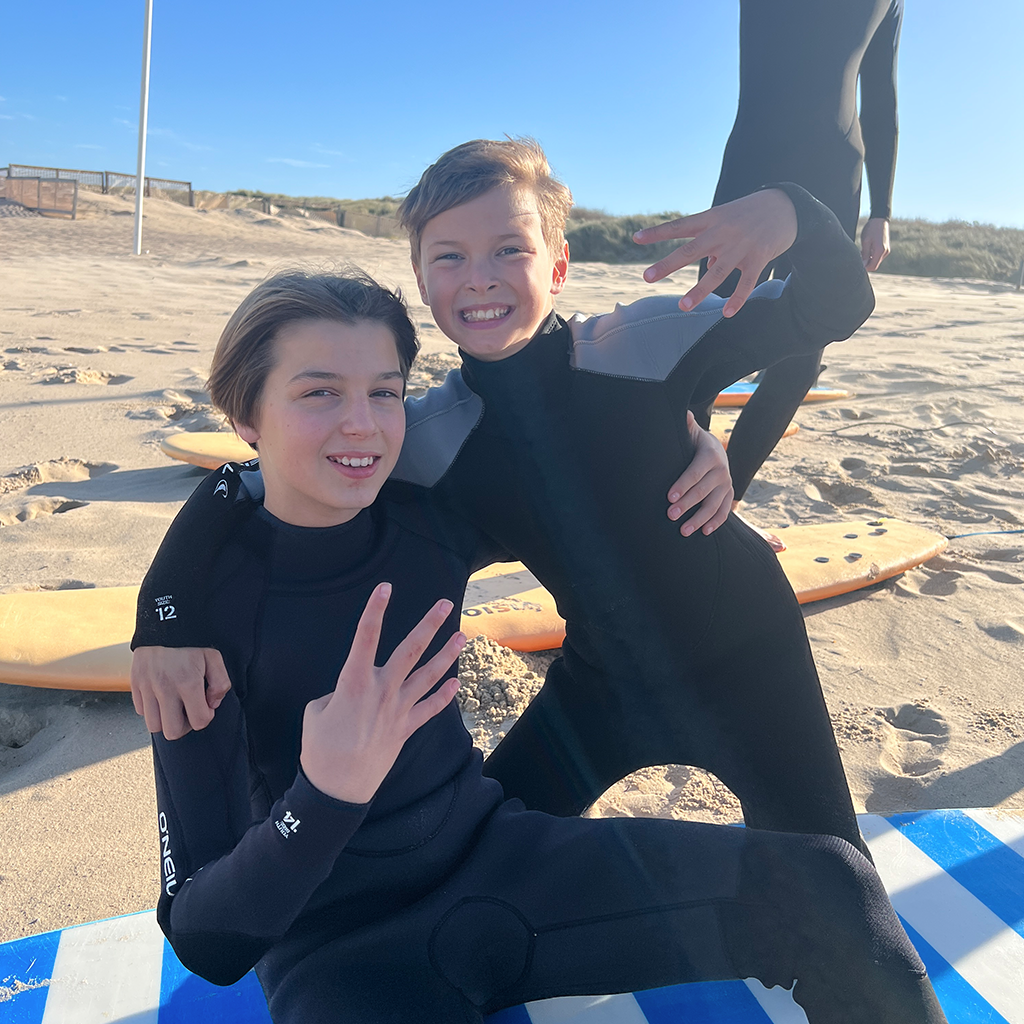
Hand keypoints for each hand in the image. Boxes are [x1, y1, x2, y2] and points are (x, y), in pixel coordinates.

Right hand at [130, 646, 230, 739]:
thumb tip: (212, 704)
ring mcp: (147, 687)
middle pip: (172, 732)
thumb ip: (220, 683)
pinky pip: (140, 711)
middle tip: (189, 711)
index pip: (198, 721)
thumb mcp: (214, 657)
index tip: (205, 706)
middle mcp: (165, 688)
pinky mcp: (135, 683)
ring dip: (166, 720)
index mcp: (188, 682)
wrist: (165, 620)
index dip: (205, 717)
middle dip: (184, 725)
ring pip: (153, 725)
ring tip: (174, 706)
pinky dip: (151, 709)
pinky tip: (161, 696)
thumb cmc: (192, 640)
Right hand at [300, 584, 464, 804]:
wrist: (337, 789)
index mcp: (354, 682)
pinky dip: (444, 696)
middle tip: (445, 604)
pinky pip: (429, 708)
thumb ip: (337, 694)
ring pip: (428, 676)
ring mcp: (398, 710)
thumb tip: (351, 693)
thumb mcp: (316, 713)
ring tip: (462, 636)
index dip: (375, 611)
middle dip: (429, 624)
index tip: (385, 588)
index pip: (365, 638)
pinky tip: (456, 683)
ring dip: (447, 655)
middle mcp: (382, 691)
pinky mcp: (406, 729)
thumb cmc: (320, 750)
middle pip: (410, 650)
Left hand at [634, 189, 797, 316]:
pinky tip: (726, 314)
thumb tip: (709, 269)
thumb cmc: (749, 214)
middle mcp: (722, 232)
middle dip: (667, 265)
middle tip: (646, 277)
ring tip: (682, 306)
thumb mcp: (726, 220)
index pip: (679, 226)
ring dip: (699, 290)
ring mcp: (740, 246)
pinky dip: (737, 299)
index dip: (657, 233)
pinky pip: (746, 282)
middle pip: (690, 250)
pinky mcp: (759, 257)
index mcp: (711, 220)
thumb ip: (713, 243)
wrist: (787, 205)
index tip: (636, 239)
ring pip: (716, 272)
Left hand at [667, 412, 733, 535]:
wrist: (714, 449)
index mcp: (710, 455)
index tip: (669, 497)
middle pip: (703, 491)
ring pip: (714, 505)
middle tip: (670, 515)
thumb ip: (686, 425)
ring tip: (683, 531)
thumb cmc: (694, 442)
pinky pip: (724, 510)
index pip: (696, 472)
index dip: (683, 485)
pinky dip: (716, 522)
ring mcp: (726, 484)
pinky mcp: (728, 495)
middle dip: (687, 504)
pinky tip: (705, 532)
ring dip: (699, 519)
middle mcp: (721, 471)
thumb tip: (683, 413)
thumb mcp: (691, 432)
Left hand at [860, 217, 889, 270]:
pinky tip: (865, 250)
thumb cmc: (871, 229)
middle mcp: (885, 252)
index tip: (857, 265)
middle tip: (857, 257)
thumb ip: (864, 254)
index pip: (872, 267)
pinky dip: (871, 256)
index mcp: (880, 251)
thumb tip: (862, 265)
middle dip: (866, 264)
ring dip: (868, 260)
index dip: (864, 268)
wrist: (880, 219)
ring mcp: (886, 250)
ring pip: (876, 261)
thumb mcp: (865, 241)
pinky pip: (878, 256)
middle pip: (874, 265)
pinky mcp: (886, 248)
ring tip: (861, 252)